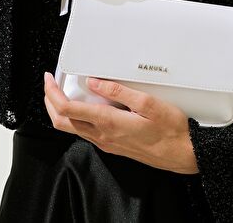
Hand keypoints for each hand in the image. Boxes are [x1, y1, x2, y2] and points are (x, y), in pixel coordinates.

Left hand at [43, 72, 198, 174]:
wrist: (183, 154)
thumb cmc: (171, 130)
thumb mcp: (148, 102)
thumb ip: (118, 90)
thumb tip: (95, 81)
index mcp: (109, 123)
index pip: (68, 109)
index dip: (53, 93)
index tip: (50, 79)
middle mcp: (103, 136)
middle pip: (62, 122)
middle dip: (50, 102)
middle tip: (50, 84)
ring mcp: (107, 143)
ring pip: (72, 128)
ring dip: (61, 110)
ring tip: (63, 91)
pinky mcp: (113, 145)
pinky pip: (86, 133)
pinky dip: (76, 118)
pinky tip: (85, 105)